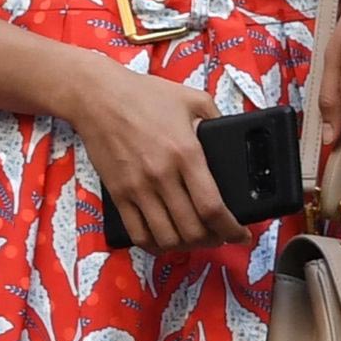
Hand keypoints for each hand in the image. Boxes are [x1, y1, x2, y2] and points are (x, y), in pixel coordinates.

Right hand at [73, 64, 251, 251]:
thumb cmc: (145, 95)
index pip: (213, 207)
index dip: (231, 229)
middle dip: (213, 240)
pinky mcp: (118, 194)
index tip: (242, 234)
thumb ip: (217, 118)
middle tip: (220, 235)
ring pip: (166, 237)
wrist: (98, 97)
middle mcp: (162, 175)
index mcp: (186, 153)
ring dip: (186, 246)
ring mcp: (138, 188)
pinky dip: (155, 245)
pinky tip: (165, 240)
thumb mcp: (192, 98)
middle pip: (192, 229)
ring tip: (195, 239)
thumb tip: (232, 138)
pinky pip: (138, 234)